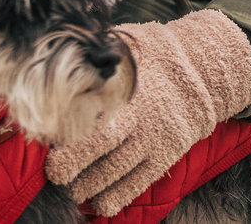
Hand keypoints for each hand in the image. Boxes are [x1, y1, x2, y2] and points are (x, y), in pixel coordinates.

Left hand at [44, 9, 250, 215]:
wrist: (201, 71)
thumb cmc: (151, 55)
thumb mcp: (127, 44)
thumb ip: (98, 54)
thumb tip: (62, 53)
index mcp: (127, 87)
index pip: (93, 110)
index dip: (71, 129)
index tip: (49, 140)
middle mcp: (141, 115)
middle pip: (105, 143)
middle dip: (76, 162)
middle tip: (56, 174)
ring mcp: (155, 137)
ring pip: (120, 168)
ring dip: (92, 184)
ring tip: (73, 190)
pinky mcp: (166, 154)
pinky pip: (141, 180)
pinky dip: (120, 195)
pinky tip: (101, 204)